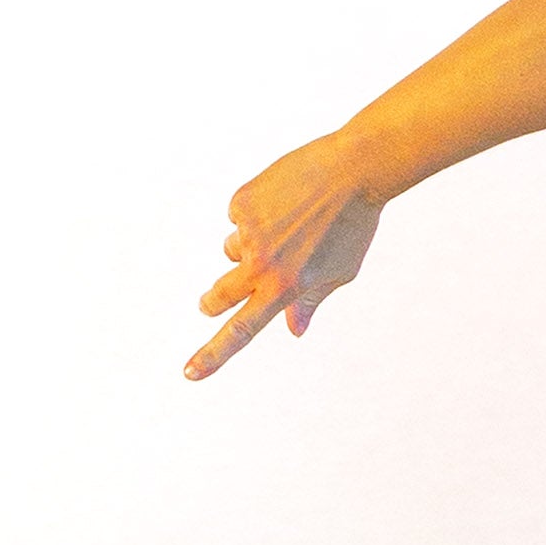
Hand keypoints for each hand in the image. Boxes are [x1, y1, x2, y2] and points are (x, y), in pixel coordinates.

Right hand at [187, 134, 381, 378]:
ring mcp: (248, 232)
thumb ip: (310, 302)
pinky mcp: (241, 203)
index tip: (190, 373)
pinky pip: (239, 217)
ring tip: (286, 226)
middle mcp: (262, 263)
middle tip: (209, 303)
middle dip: (213, 302)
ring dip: (249, 246)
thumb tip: (294, 331)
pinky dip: (256, 212)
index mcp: (287, 287)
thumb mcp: (340, 272)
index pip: (243, 329)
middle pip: (220, 295)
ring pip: (232, 250)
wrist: (354, 171)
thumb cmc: (355, 226)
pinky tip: (284, 198)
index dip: (214, 354)